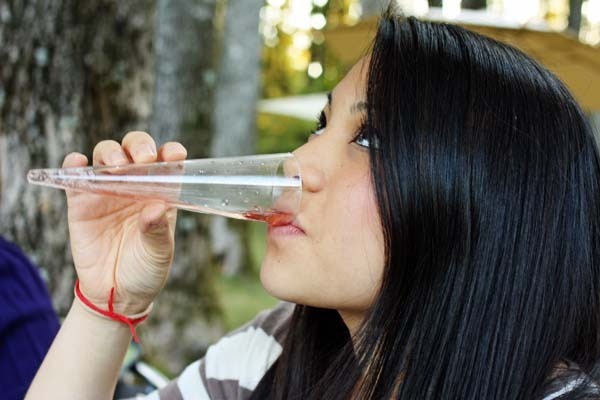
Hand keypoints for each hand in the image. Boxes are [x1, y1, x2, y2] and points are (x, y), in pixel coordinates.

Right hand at [63, 131, 186, 314]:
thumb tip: (157, 207)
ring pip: (107, 155)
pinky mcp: (81, 202)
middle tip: (144, 160)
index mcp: (161, 192)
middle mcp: (135, 185)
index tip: (174, 155)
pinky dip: (74, 164)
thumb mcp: (159, 253)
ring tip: (117, 166)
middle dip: (139, 146)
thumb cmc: (145, 270)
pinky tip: (79, 163)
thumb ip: (157, 230)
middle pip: (135, 149)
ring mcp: (107, 190)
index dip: (171, 153)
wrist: (116, 293)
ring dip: (111, 153)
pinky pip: (75, 176)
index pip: (168, 162)